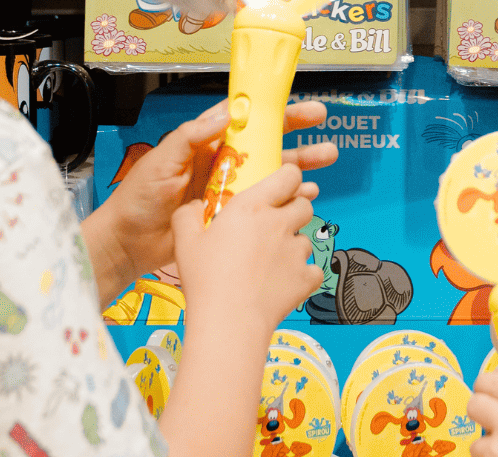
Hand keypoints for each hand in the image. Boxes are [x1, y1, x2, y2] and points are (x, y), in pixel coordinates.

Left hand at [88, 100, 333, 286]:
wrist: (129, 244)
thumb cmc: (138, 198)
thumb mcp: (161, 160)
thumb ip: (190, 137)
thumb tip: (226, 116)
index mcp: (205, 144)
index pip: (242, 118)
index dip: (269, 107)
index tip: (293, 99)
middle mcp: (222, 163)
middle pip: (266, 142)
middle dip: (295, 131)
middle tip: (322, 121)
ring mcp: (230, 191)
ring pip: (272, 173)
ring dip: (299, 164)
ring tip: (326, 158)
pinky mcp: (234, 217)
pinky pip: (267, 204)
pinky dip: (289, 198)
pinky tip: (307, 194)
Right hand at [173, 164, 319, 324]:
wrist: (230, 322)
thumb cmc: (205, 280)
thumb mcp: (184, 242)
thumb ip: (187, 215)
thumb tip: (194, 205)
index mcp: (252, 207)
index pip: (289, 175)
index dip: (290, 179)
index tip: (282, 187)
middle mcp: (280, 223)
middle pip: (304, 205)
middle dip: (294, 211)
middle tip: (274, 227)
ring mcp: (297, 251)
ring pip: (306, 239)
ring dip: (293, 246)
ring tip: (271, 263)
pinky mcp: (306, 278)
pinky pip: (313, 270)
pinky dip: (302, 275)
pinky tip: (282, 283)